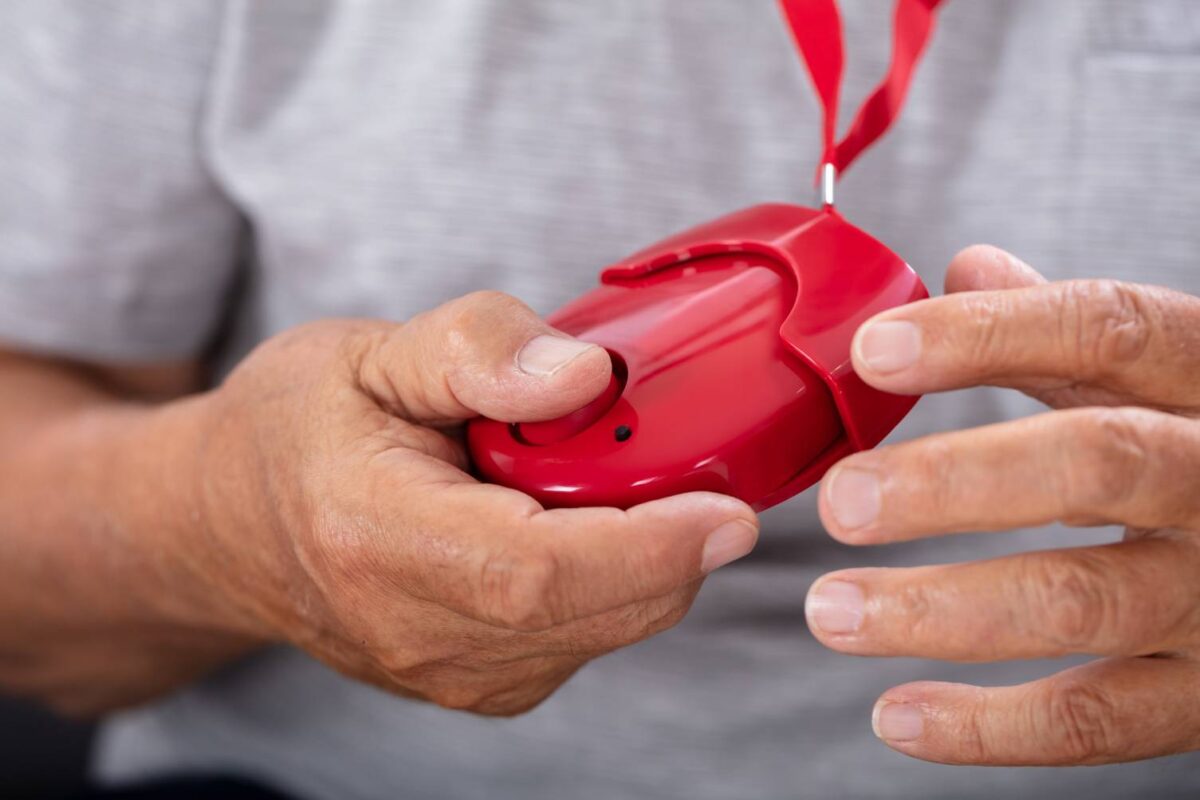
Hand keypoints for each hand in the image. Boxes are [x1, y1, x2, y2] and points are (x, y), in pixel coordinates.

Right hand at [186, 292, 756, 715]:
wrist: (229, 523)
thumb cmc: (295, 429)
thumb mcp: (370, 351)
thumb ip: (478, 350)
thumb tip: (587, 377)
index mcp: (375, 538)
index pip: (537, 573)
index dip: (648, 544)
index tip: (729, 507)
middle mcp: (413, 633)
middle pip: (593, 609)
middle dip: (671, 540)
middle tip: (696, 462)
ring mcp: (450, 675)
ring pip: (605, 628)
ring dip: (647, 557)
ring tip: (609, 478)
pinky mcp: (481, 684)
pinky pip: (587, 637)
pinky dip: (618, 579)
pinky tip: (582, 520)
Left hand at [806, 246, 1199, 764]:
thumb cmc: (1199, 446)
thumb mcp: (1156, 377)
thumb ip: (1067, 334)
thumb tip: (969, 268)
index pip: (1105, 330)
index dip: (986, 336)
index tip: (871, 352)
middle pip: (1097, 463)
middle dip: (955, 480)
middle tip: (841, 502)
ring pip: (1085, 600)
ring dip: (942, 609)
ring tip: (829, 610)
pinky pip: (1101, 719)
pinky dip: (989, 727)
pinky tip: (896, 715)